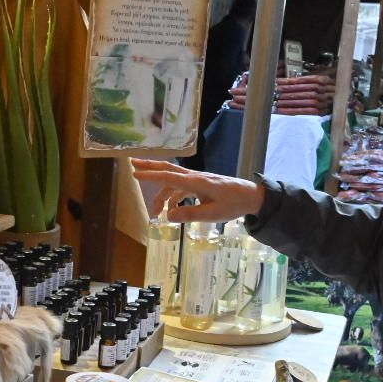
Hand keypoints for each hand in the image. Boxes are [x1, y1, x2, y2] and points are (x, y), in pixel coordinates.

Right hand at [129, 158, 263, 222]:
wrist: (251, 196)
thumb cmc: (234, 204)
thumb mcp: (212, 214)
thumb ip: (189, 215)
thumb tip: (168, 216)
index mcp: (196, 182)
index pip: (168, 176)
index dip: (150, 175)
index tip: (135, 174)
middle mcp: (194, 178)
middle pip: (167, 169)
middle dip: (149, 167)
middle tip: (132, 165)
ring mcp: (197, 180)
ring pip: (172, 182)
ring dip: (161, 194)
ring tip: (154, 213)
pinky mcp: (200, 185)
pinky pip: (181, 188)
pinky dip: (172, 198)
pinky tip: (171, 211)